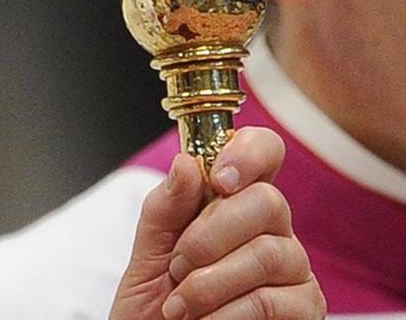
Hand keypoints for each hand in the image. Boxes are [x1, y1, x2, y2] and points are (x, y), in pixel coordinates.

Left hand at [108, 126, 323, 319]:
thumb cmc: (156, 302)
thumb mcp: (149, 251)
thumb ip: (165, 209)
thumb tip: (186, 164)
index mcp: (236, 203)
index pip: (265, 152)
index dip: (248, 153)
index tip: (216, 178)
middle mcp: (274, 231)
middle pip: (268, 202)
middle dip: (208, 236)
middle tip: (177, 267)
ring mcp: (295, 271)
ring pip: (268, 254)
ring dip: (208, 283)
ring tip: (179, 305)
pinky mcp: (305, 310)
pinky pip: (270, 301)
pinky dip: (225, 314)